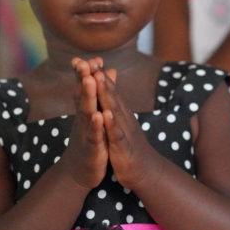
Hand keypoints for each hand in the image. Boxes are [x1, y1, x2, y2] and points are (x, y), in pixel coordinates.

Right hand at [60, 57, 108, 189]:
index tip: (84, 58)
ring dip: (87, 96)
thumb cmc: (88, 138)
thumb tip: (107, 69)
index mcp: (85, 109)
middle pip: (83, 95)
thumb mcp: (93, 113)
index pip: (83, 87)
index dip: (83, 73)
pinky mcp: (93, 148)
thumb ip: (99, 90)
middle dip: (83, 78)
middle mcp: (83, 118)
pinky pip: (94, 135)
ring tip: (89, 81)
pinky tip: (99, 116)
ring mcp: (86, 132)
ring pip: (87, 112)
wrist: (80, 170)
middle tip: (83, 62)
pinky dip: (96, 125)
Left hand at [94, 68, 156, 190]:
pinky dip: (111, 124)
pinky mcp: (123, 147)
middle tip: (90, 61)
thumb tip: (108, 87)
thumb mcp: (118, 122)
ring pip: (114, 109)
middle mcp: (122, 118)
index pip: (107, 90)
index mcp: (118, 112)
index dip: (97, 74)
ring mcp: (123, 131)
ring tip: (98, 78)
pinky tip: (105, 114)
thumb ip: (113, 103)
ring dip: (106, 94)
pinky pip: (116, 134)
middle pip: (110, 94)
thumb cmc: (129, 144)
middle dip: (100, 78)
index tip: (85, 59)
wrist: (145, 170)